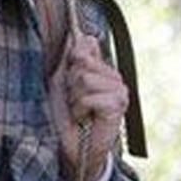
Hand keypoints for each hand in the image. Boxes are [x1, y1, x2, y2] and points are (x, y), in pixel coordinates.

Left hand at [53, 33, 128, 180]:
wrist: (71, 146)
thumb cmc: (65, 115)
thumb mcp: (61, 81)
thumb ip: (70, 59)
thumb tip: (82, 34)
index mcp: (101, 68)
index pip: (88, 43)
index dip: (72, 58)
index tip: (68, 77)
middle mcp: (114, 76)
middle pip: (82, 60)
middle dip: (69, 82)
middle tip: (73, 100)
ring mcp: (119, 90)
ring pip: (85, 78)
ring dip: (74, 98)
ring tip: (79, 111)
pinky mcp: (119, 105)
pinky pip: (91, 96)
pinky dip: (81, 109)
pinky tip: (85, 119)